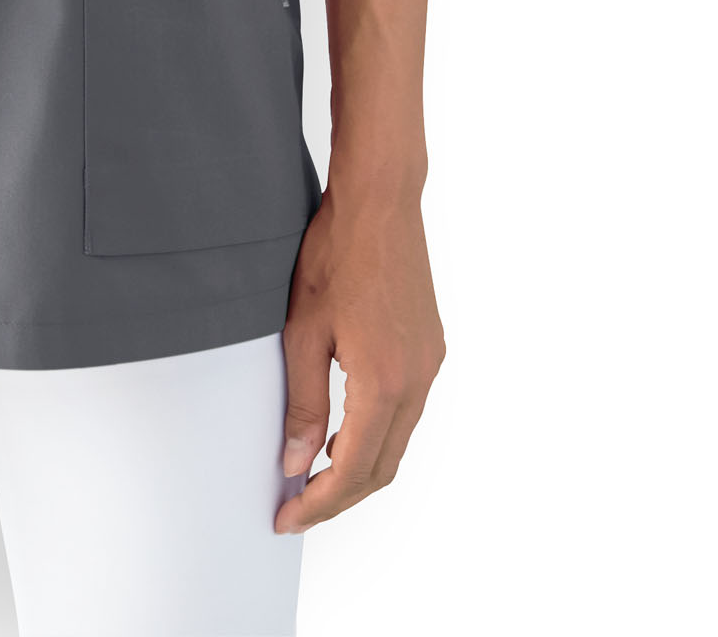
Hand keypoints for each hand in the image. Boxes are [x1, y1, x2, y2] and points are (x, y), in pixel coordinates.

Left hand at [273, 177, 445, 531]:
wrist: (380, 201)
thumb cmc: (336, 253)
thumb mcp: (304, 331)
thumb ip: (304, 403)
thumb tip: (297, 462)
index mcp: (384, 382)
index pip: (353, 471)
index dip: (319, 503)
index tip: (287, 517)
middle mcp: (417, 381)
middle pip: (382, 468)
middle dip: (339, 496)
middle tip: (296, 506)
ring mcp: (429, 364)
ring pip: (398, 442)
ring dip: (359, 466)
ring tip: (313, 473)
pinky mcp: (431, 348)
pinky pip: (407, 411)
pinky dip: (376, 433)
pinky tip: (344, 427)